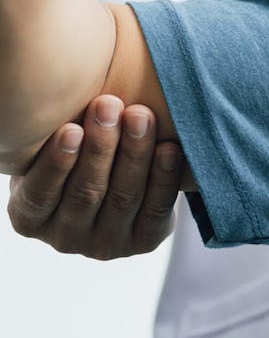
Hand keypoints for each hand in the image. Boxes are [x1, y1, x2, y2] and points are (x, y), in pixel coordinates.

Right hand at [6, 95, 182, 259]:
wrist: (118, 179)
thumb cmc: (76, 155)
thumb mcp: (55, 151)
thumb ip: (59, 135)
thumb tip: (71, 93)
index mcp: (29, 217)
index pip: (39, 194)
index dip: (57, 162)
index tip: (72, 128)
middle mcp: (64, 238)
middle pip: (87, 192)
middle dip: (101, 146)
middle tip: (110, 105)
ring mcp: (106, 244)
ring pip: (123, 197)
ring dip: (134, 153)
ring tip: (141, 116)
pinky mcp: (144, 242)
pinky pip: (157, 209)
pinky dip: (164, 176)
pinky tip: (169, 148)